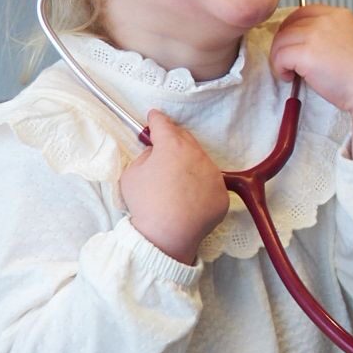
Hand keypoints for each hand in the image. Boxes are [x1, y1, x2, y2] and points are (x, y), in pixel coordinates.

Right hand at [120, 111, 228, 264]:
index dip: (156, 120)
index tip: (154, 116)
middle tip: (163, 149)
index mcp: (173, 146)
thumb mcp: (131, 174)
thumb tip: (155, 153)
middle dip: (174, 141)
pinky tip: (188, 200)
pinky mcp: (221, 194)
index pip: (163, 125)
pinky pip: (210, 185)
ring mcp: (213, 174)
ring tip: (175, 183)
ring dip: (189, 165)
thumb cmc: (145, 204)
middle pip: (185, 140)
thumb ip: (144, 157)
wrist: (166, 236)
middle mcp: (198, 155)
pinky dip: (200, 188)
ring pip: (200, 162)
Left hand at [270, 4, 352, 159]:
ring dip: (280, 58)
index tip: (291, 43)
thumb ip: (329, 35)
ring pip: (281, 41)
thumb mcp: (350, 41)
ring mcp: (316, 34)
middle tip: (287, 61)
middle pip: (289, 24)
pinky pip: (280, 57)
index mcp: (339, 15)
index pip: (303, 12)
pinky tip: (291, 78)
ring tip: (290, 72)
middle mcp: (327, 20)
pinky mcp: (307, 53)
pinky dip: (280, 69)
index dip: (291, 28)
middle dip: (283, 44)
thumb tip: (305, 42)